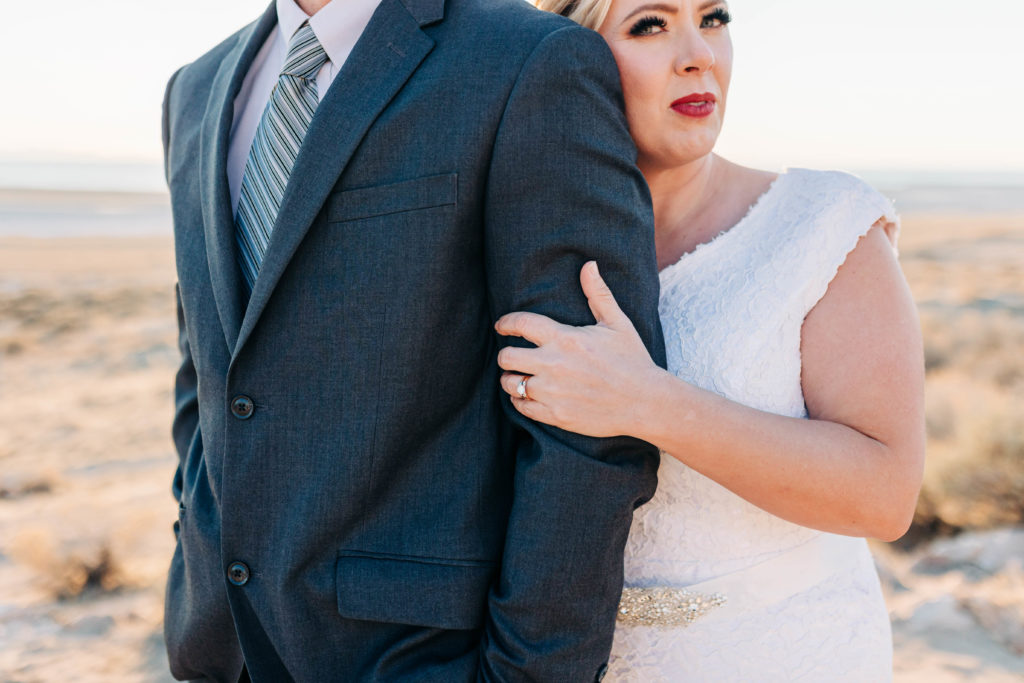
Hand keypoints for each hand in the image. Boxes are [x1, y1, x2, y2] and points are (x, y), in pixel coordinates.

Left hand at [495, 261, 662, 437]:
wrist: (645, 402)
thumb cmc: (633, 360)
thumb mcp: (618, 323)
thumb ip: (598, 294)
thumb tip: (589, 264)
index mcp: (565, 338)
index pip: (521, 324)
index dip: (506, 322)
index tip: (503, 326)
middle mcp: (554, 364)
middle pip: (507, 356)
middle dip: (507, 354)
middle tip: (513, 355)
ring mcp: (553, 392)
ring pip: (510, 383)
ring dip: (511, 379)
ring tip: (519, 376)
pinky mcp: (555, 415)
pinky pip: (521, 407)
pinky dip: (520, 400)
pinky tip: (528, 396)